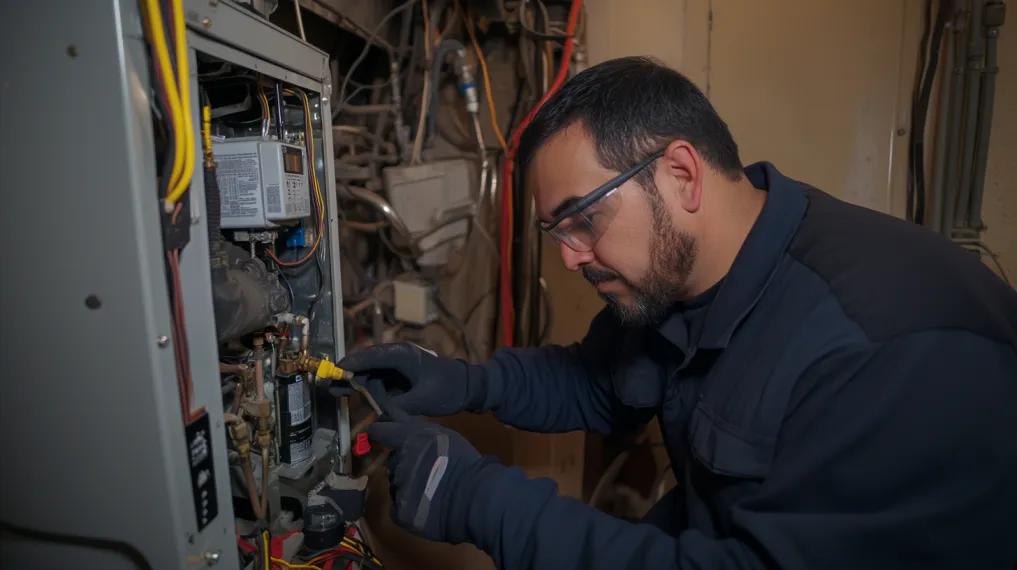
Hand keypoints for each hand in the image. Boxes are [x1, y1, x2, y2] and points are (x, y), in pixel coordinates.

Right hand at [339, 343, 487, 415]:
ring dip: (355, 381)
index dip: (350, 365)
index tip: (333, 373)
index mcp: (402, 355)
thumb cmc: (448, 389)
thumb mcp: (423, 400)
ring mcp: (398, 364)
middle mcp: (397, 355)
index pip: (370, 357)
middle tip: (328, 385)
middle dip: (347, 374)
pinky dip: (367, 386)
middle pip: (366, 362)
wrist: (468, 386)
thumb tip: (378, 416)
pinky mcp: (400, 374)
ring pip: (371, 370)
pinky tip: (354, 395)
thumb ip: (399, 407)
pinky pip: (379, 378)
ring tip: (336, 392)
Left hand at [367, 410, 493, 542]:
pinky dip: (409, 505)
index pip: (382, 431)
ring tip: (430, 489)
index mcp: (409, 439)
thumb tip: (396, 416)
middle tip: (425, 469)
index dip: (379, 432)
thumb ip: (418, 428)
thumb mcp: (443, 436)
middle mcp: (398, 462)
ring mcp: (397, 487)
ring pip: (397, 483)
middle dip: (404, 463)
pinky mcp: (399, 511)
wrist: (473, 498)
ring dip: (407, 484)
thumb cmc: (464, 463)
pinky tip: (426, 504)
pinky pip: (398, 505)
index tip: (377, 433)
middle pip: (394, 461)